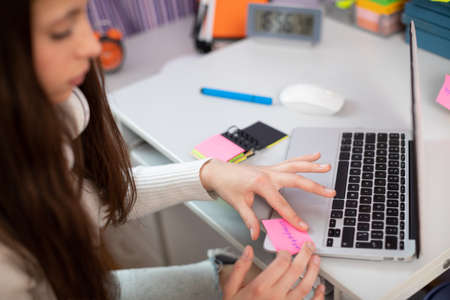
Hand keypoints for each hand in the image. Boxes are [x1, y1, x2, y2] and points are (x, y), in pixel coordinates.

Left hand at [200, 153, 335, 239]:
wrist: (218, 171)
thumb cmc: (227, 185)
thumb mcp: (237, 204)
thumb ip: (249, 219)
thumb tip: (256, 232)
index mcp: (261, 183)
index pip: (281, 203)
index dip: (292, 216)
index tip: (303, 225)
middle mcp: (269, 174)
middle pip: (296, 180)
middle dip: (314, 187)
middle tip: (330, 193)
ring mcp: (271, 169)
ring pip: (296, 166)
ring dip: (312, 166)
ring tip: (327, 167)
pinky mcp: (271, 168)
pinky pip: (290, 162)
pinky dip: (303, 158)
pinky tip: (314, 156)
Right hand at [223, 243, 324, 299]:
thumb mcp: (231, 289)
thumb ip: (240, 268)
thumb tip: (248, 250)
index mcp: (260, 287)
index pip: (280, 263)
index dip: (286, 253)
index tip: (285, 251)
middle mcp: (275, 296)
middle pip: (296, 270)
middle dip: (305, 255)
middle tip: (308, 246)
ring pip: (306, 286)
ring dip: (313, 271)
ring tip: (316, 260)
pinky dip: (319, 295)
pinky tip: (321, 287)